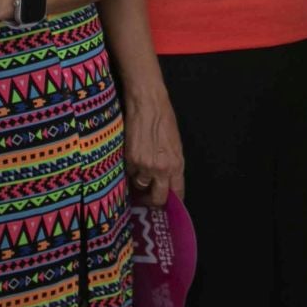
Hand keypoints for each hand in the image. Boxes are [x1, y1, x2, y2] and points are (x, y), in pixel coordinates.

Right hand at [121, 89, 184, 207]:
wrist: (148, 103)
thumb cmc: (164, 119)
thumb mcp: (176, 144)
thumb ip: (173, 165)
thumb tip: (167, 180)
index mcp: (176, 165)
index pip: (177, 193)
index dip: (172, 201)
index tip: (168, 202)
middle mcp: (160, 169)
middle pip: (157, 198)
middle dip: (153, 200)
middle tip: (149, 196)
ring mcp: (143, 166)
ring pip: (140, 185)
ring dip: (140, 180)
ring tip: (140, 169)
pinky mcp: (129, 159)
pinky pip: (129, 173)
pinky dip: (130, 169)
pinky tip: (132, 157)